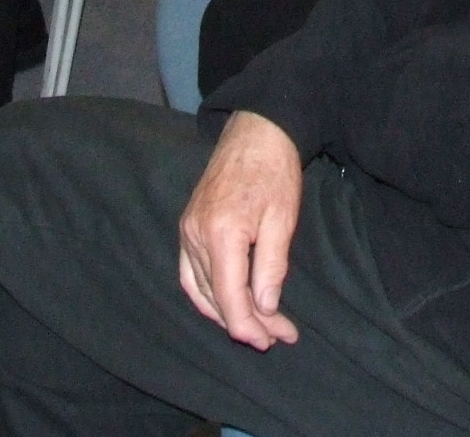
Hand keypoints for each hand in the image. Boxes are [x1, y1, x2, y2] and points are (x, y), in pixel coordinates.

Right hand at [178, 112, 303, 350]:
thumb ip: (271, 267)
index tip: (275, 338)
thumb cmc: (274, 171)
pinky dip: (206, 295)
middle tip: (277, 335)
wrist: (255, 131)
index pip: (229, 296)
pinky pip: (190, 273)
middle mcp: (196, 234)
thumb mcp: (282, 219)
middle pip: (216, 296)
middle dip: (246, 322)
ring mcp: (187, 230)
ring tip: (258, 327)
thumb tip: (265, 309)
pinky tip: (225, 306)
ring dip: (227, 312)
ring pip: (200, 289)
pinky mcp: (187, 226)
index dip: (250, 325)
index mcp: (221, 232)